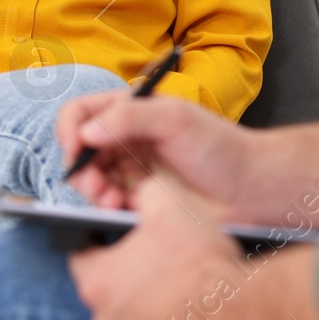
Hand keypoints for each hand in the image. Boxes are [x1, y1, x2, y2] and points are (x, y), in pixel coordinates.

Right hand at [57, 93, 259, 220]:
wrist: (247, 190)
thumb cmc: (219, 147)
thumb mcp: (175, 119)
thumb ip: (129, 117)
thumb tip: (85, 132)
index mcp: (133, 111)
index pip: (83, 112)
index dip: (71, 129)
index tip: (75, 149)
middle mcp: (127, 138)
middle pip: (80, 150)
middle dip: (80, 169)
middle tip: (94, 186)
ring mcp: (132, 170)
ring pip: (91, 180)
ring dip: (93, 191)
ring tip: (111, 201)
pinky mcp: (139, 199)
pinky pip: (108, 203)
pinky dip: (107, 207)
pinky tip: (122, 209)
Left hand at [69, 170, 318, 319]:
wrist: (244, 316)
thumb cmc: (201, 263)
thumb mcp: (169, 205)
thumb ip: (144, 192)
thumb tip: (141, 190)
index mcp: (98, 282)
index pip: (82, 254)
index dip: (101, 239)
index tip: (119, 235)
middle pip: (108, 291)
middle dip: (130, 275)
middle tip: (161, 260)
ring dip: (150, 306)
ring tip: (182, 288)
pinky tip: (195, 314)